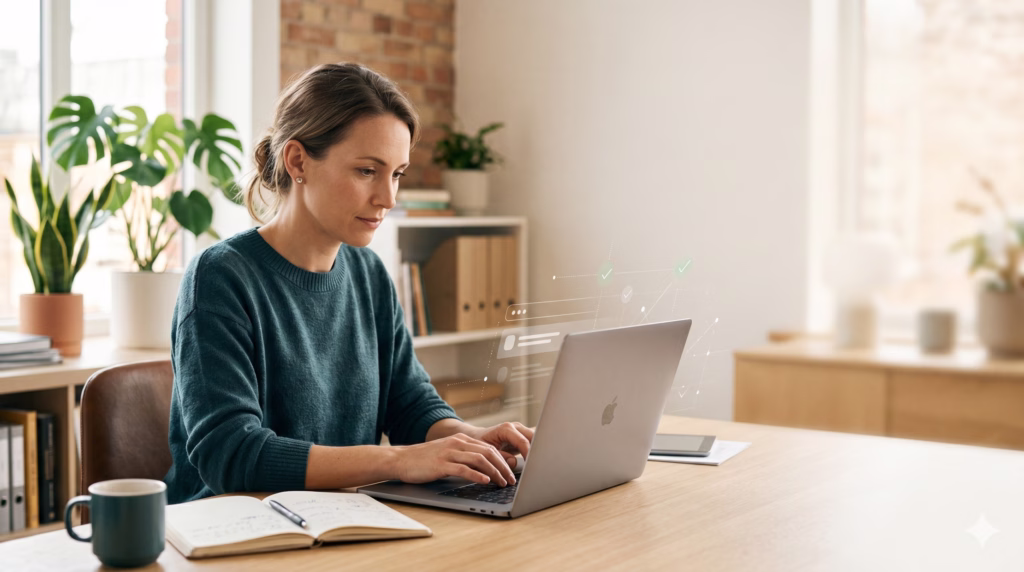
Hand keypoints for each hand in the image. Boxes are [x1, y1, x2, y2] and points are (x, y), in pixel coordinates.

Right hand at [392, 432, 518, 486]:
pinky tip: (485, 481)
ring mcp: (449, 453)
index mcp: (461, 440)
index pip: (489, 448)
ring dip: (494, 472)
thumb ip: (464, 457)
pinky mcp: (441, 464)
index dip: (503, 460)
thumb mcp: (448, 454)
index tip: (511, 472)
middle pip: (488, 452)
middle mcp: (457, 443)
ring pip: (479, 460)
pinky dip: (477, 475)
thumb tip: (484, 469)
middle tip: (511, 480)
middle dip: (503, 467)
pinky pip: (464, 469)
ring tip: (502, 483)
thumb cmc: (425, 460)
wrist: (401, 459)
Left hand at [466, 422, 533, 469]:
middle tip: (536, 465)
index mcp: (506, 429)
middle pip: (533, 437)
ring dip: (537, 450)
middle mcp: (515, 427)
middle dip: (536, 451)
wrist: (478, 438)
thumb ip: (500, 457)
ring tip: (537, 464)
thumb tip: (514, 462)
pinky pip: (533, 442)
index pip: (523, 441)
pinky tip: (535, 461)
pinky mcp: (523, 436)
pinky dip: (535, 451)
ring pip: (536, 439)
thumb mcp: (486, 452)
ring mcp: (521, 431)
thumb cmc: (480, 445)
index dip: (529, 454)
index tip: (531, 465)